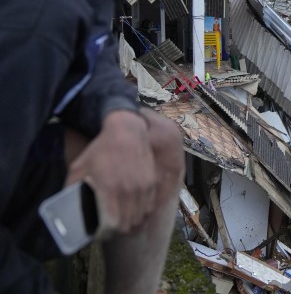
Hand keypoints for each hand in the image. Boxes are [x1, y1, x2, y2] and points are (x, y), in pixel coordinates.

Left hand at [66, 110, 155, 233]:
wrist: (127, 131)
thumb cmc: (101, 149)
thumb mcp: (79, 167)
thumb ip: (72, 188)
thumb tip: (65, 206)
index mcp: (110, 190)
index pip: (113, 224)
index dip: (106, 233)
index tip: (99, 233)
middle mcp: (130, 191)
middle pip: (128, 224)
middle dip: (118, 230)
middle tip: (110, 229)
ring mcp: (144, 187)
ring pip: (140, 217)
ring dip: (132, 223)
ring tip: (123, 222)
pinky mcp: (152, 182)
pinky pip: (150, 206)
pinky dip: (143, 213)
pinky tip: (135, 212)